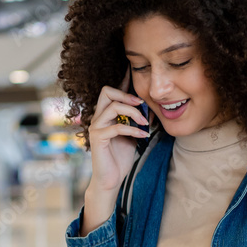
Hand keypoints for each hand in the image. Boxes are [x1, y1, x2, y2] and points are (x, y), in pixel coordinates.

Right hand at [87, 72, 149, 194]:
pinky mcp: (97, 138)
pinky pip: (116, 127)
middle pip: (106, 91)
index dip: (122, 79)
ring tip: (144, 122)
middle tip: (141, 104)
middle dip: (126, 95)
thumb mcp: (133, 135)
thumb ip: (138, 121)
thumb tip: (150, 108)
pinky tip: (142, 136)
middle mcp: (98, 117)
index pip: (112, 91)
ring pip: (112, 107)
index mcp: (106, 114)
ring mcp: (95, 127)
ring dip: (132, 112)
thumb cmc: (121, 157)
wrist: (111, 179)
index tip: (133, 68)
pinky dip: (132, 130)